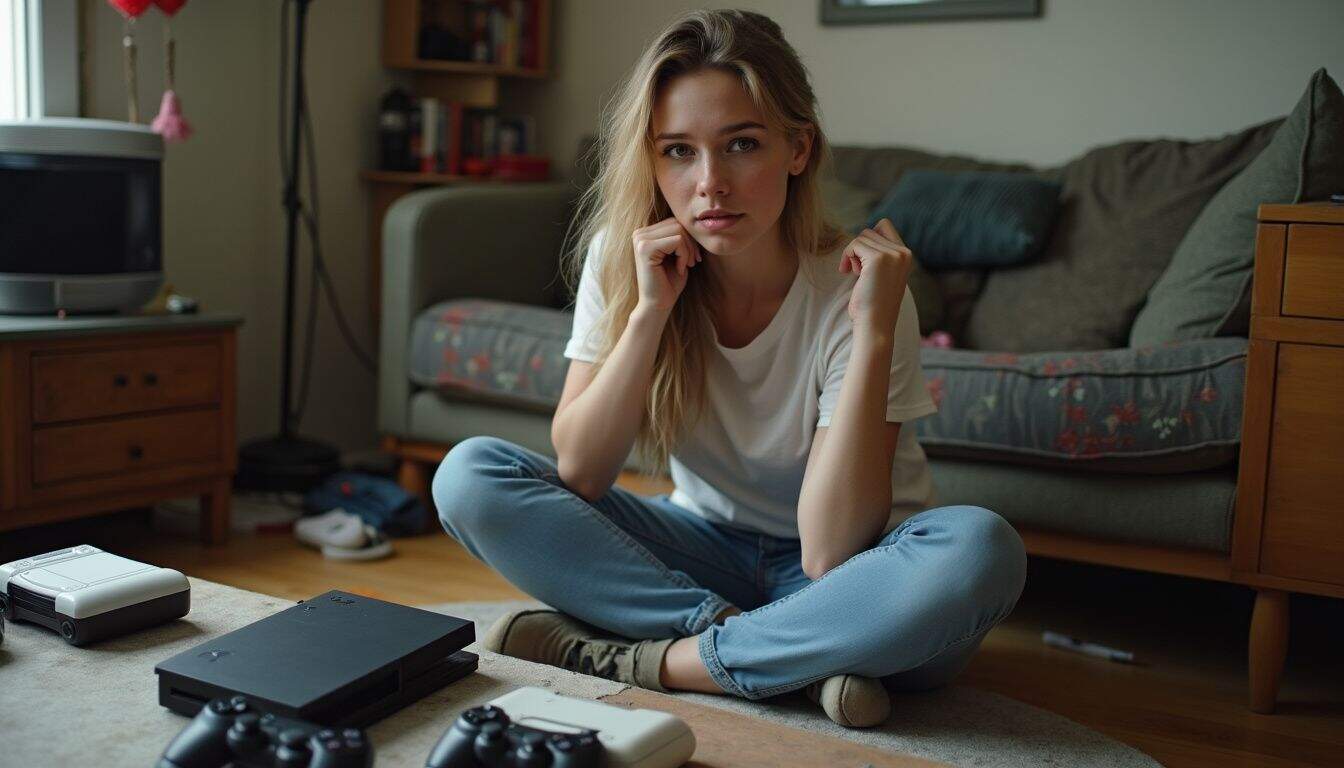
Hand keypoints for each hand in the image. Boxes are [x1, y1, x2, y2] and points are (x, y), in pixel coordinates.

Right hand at [631, 217, 702, 312]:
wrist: (658, 305)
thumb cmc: (669, 282)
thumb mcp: (678, 254)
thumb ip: (681, 237)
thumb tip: (696, 221)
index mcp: (645, 233)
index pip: (675, 222)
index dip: (689, 238)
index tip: (693, 258)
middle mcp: (639, 233)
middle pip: (677, 223)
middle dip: (691, 243)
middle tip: (693, 262)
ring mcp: (640, 240)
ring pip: (679, 231)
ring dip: (688, 250)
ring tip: (686, 265)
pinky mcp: (645, 249)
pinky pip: (676, 241)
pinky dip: (684, 255)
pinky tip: (680, 269)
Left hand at [840, 217, 913, 334]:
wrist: (875, 325)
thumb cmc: (873, 305)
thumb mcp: (881, 275)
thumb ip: (879, 255)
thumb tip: (865, 234)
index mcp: (906, 256)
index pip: (884, 226)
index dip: (868, 239)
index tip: (862, 260)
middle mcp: (903, 252)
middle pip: (870, 231)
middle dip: (859, 249)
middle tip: (856, 271)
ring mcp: (893, 255)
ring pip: (862, 236)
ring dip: (852, 254)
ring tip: (855, 274)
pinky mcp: (879, 258)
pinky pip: (855, 244)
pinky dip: (847, 256)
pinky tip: (848, 273)